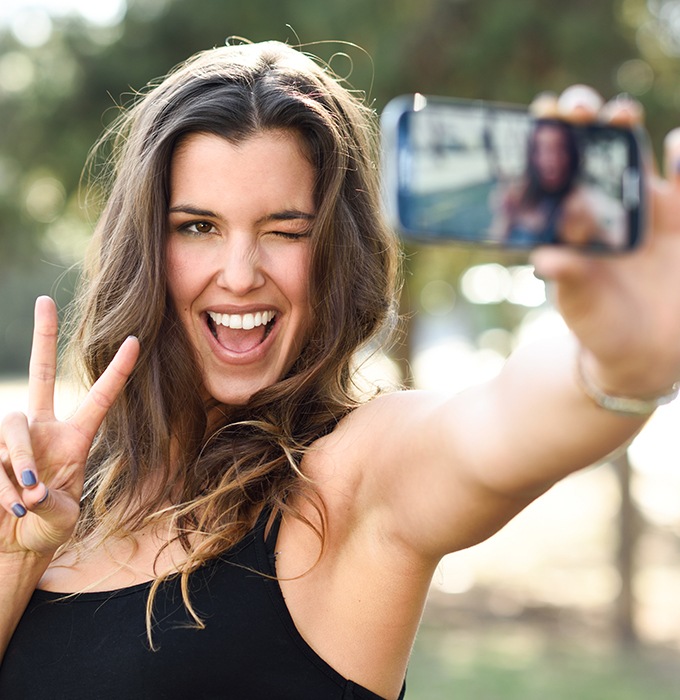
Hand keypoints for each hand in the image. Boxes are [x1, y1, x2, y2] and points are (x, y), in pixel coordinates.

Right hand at [0, 297, 138, 555]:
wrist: (13, 546)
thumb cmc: (46, 530)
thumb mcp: (61, 522)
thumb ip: (53, 508)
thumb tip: (32, 491)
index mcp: (75, 438)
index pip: (100, 398)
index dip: (117, 372)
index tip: (136, 341)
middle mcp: (43, 429)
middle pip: (41, 374)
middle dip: (42, 338)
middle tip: (44, 300)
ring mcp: (12, 438)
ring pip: (12, 427)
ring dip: (21, 463)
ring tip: (27, 501)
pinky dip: (2, 487)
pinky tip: (9, 509)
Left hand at [529, 87, 679, 397]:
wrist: (648, 350)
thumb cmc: (601, 326)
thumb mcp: (583, 304)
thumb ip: (571, 278)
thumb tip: (546, 259)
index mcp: (570, 223)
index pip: (553, 174)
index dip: (545, 143)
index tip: (537, 117)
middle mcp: (603, 205)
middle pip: (592, 150)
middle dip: (586, 122)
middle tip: (580, 108)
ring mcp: (644, 207)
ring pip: (635, 155)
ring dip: (626, 129)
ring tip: (619, 115)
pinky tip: (677, 144)